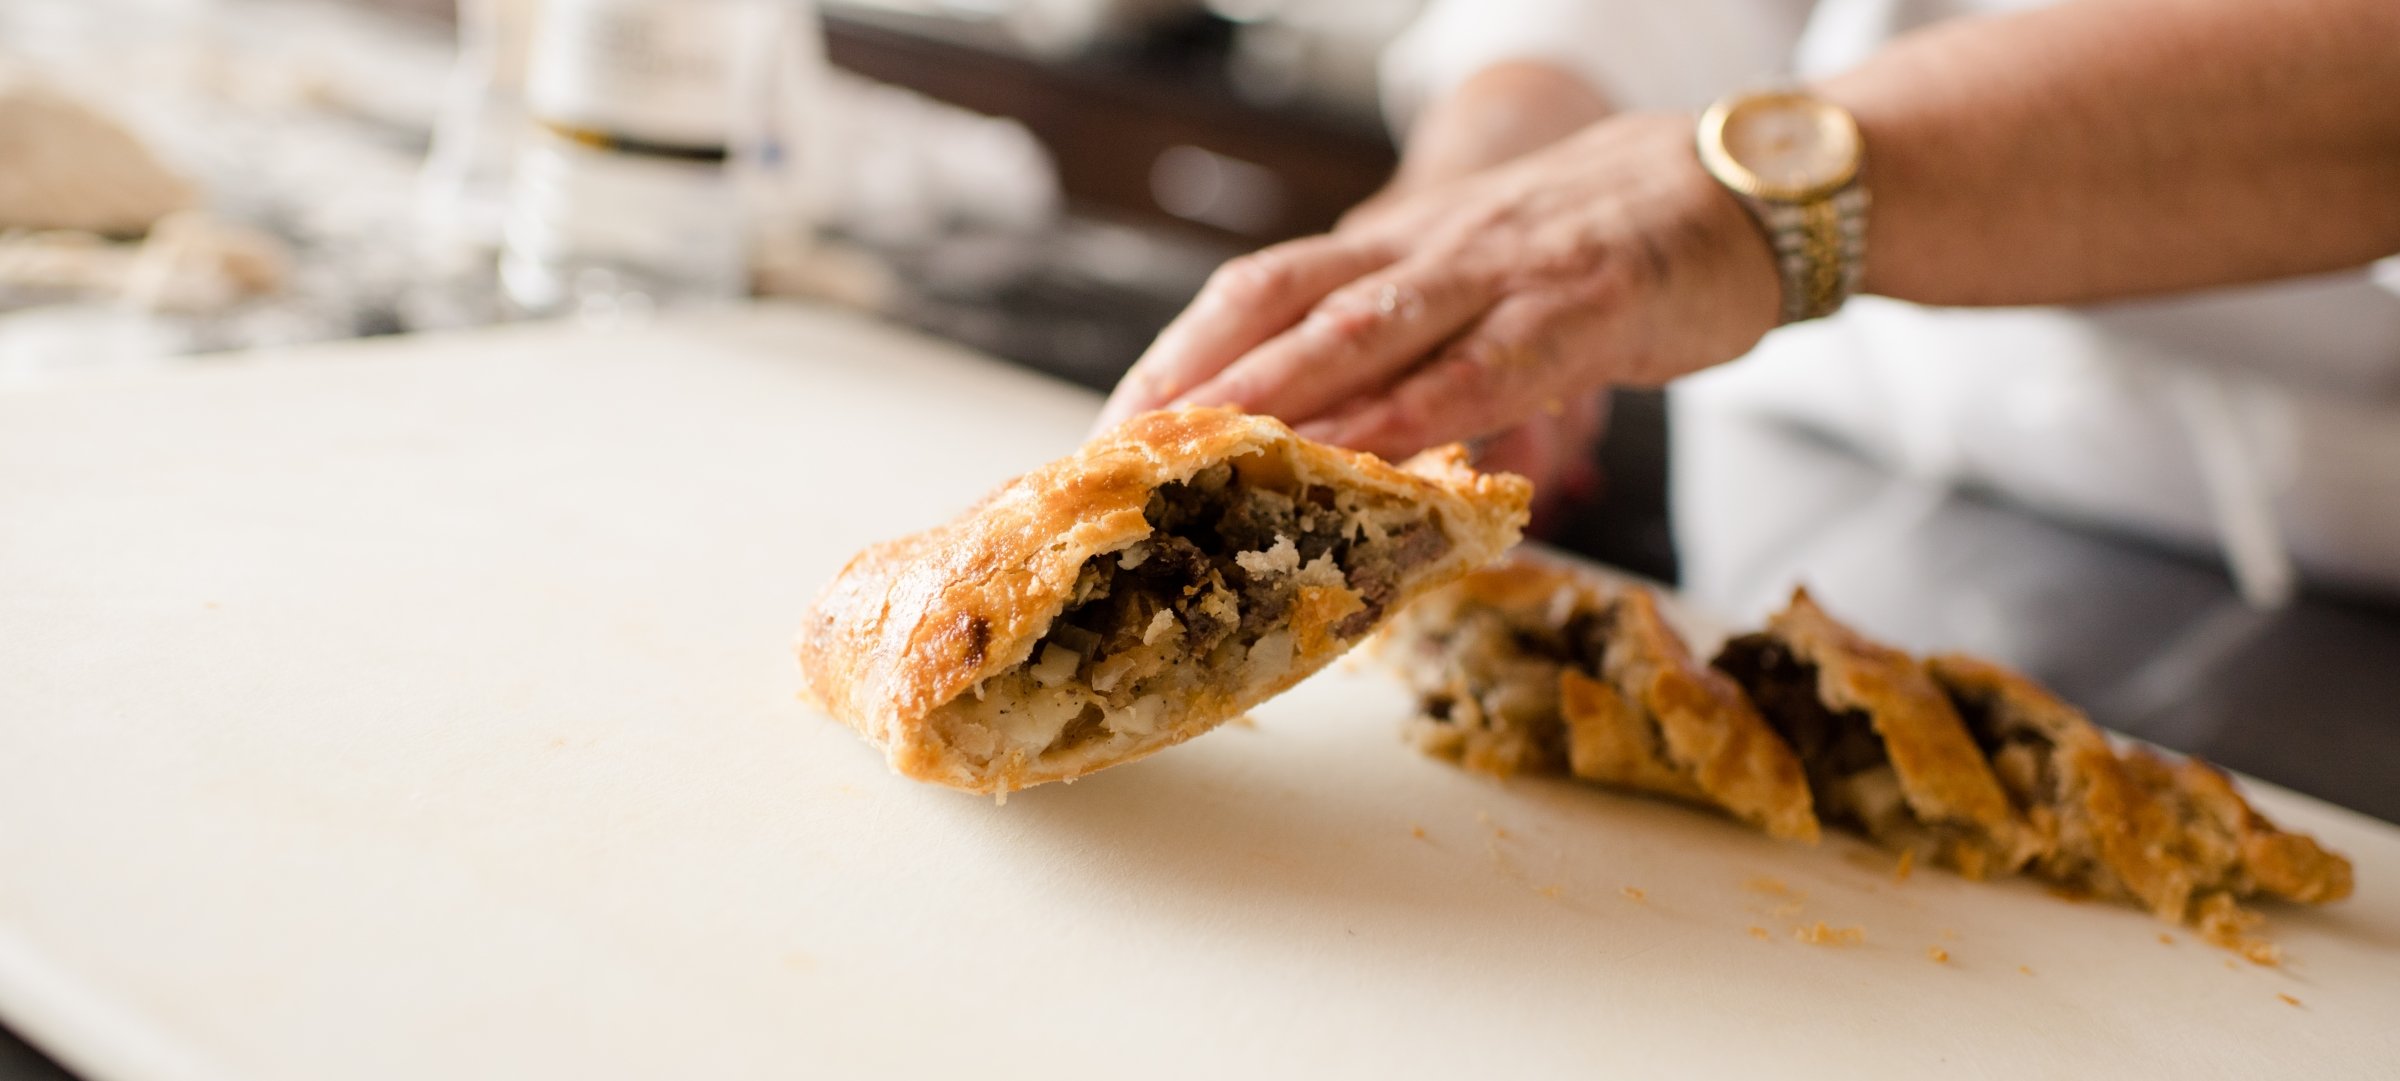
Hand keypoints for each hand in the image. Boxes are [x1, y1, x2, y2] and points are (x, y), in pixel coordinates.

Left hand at [1095, 111, 1780, 465]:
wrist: (1757, 182)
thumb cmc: (1622, 245)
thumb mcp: (1498, 277)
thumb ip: (1427, 342)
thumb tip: (1361, 434)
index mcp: (1403, 239)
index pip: (1264, 288)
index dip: (1184, 351)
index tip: (1116, 422)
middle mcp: (1432, 247)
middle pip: (1284, 304)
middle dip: (1193, 382)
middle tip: (1119, 456)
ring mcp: (1502, 275)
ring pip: (1366, 332)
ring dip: (1275, 396)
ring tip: (1199, 458)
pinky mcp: (1583, 310)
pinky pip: (1483, 369)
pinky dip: (1415, 415)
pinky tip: (1362, 460)